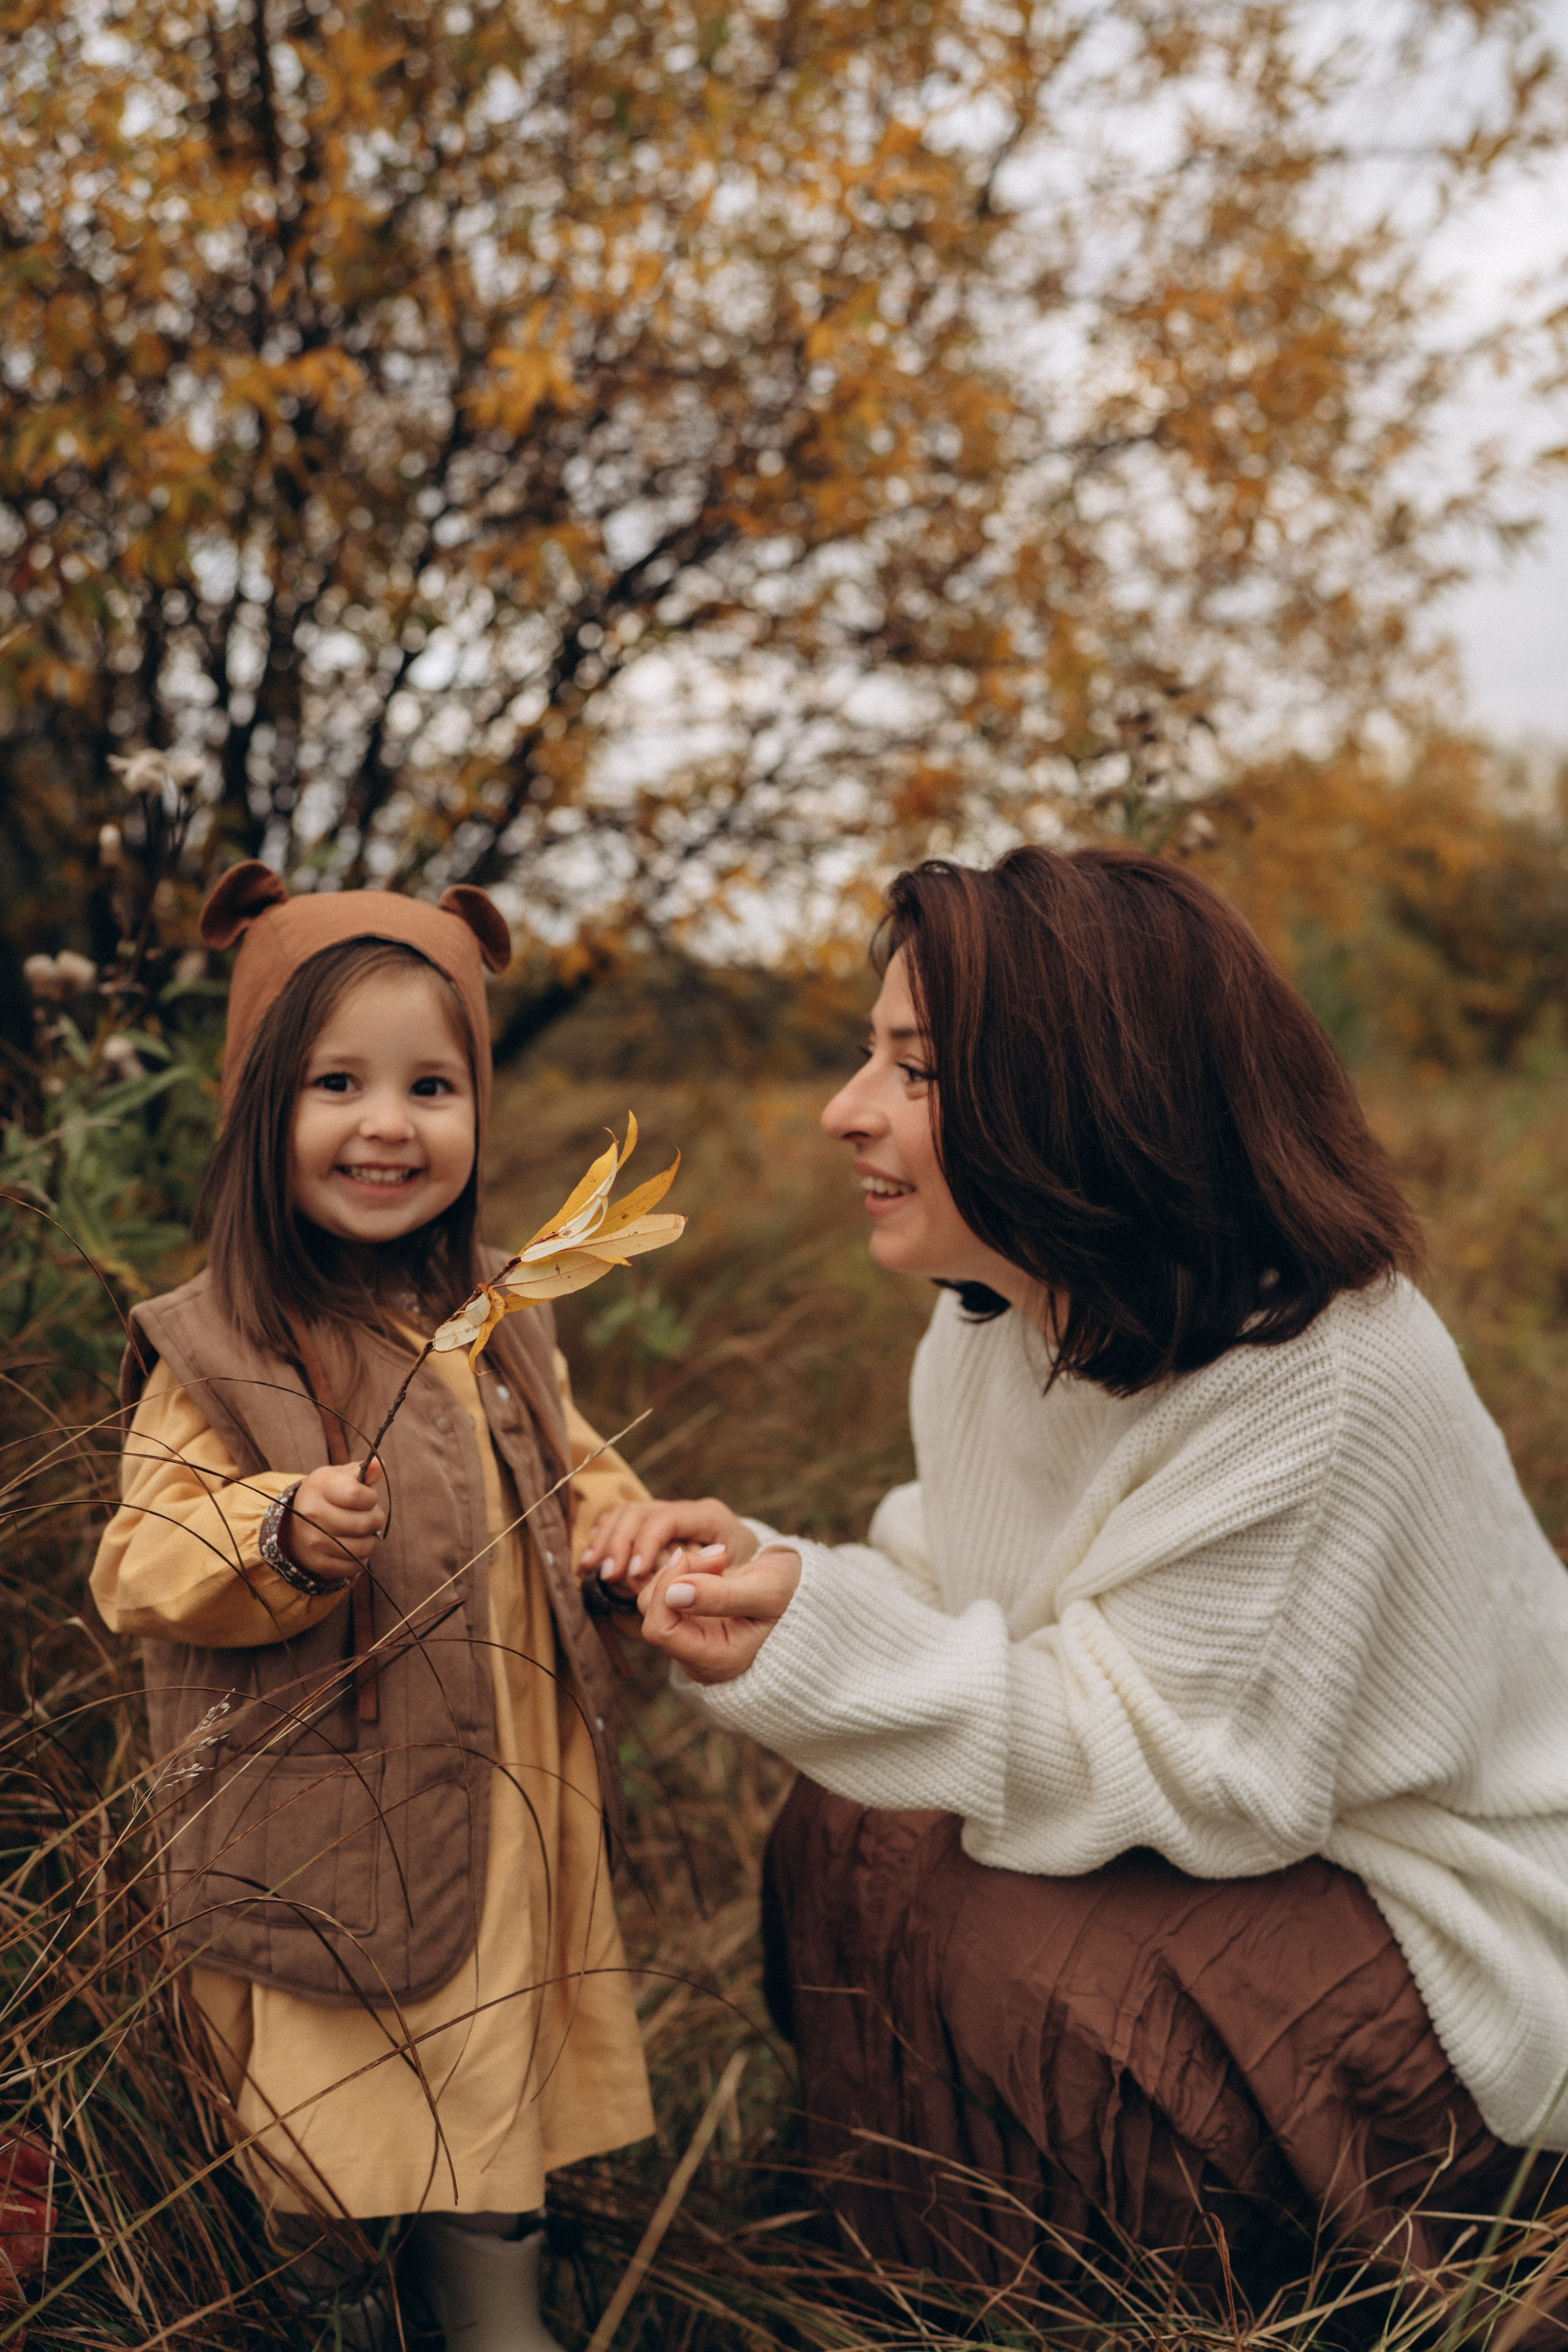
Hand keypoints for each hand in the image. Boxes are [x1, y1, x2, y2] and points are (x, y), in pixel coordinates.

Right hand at [283, 1459, 385, 1583]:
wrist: (297, 1524)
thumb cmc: (328, 1495)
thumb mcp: (341, 1477)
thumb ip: (363, 1471)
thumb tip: (379, 1464)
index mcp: (318, 1486)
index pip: (357, 1494)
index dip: (371, 1497)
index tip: (367, 1497)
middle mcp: (311, 1514)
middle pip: (364, 1524)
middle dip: (376, 1519)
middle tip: (369, 1515)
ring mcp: (313, 1541)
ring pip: (363, 1547)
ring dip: (370, 1539)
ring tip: (362, 1531)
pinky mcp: (318, 1563)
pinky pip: (355, 1566)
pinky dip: (361, 1557)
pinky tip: (353, 1545)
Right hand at [580, 1496, 758, 1591]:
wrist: (767, 1579)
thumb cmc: (765, 1587)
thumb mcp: (757, 1590)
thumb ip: (720, 1593)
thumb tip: (674, 1594)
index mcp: (711, 1517)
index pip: (666, 1518)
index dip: (645, 1543)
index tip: (634, 1574)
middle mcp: (688, 1512)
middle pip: (639, 1512)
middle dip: (618, 1542)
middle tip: (608, 1575)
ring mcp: (671, 1519)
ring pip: (626, 1514)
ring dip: (605, 1540)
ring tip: (592, 1569)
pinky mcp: (658, 1531)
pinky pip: (621, 1523)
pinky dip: (604, 1538)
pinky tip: (593, 1561)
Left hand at [636, 1545, 801, 1683]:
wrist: (803, 1598)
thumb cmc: (793, 1597)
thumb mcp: (768, 1592)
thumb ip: (721, 1595)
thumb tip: (672, 1593)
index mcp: (717, 1661)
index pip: (661, 1629)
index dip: (671, 1587)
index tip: (705, 1558)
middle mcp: (697, 1657)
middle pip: (653, 1613)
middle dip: (679, 1574)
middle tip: (719, 1554)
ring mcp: (691, 1639)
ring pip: (654, 1600)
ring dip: (682, 1570)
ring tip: (720, 1559)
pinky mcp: (689, 1621)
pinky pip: (665, 1592)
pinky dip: (685, 1572)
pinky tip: (714, 1566)